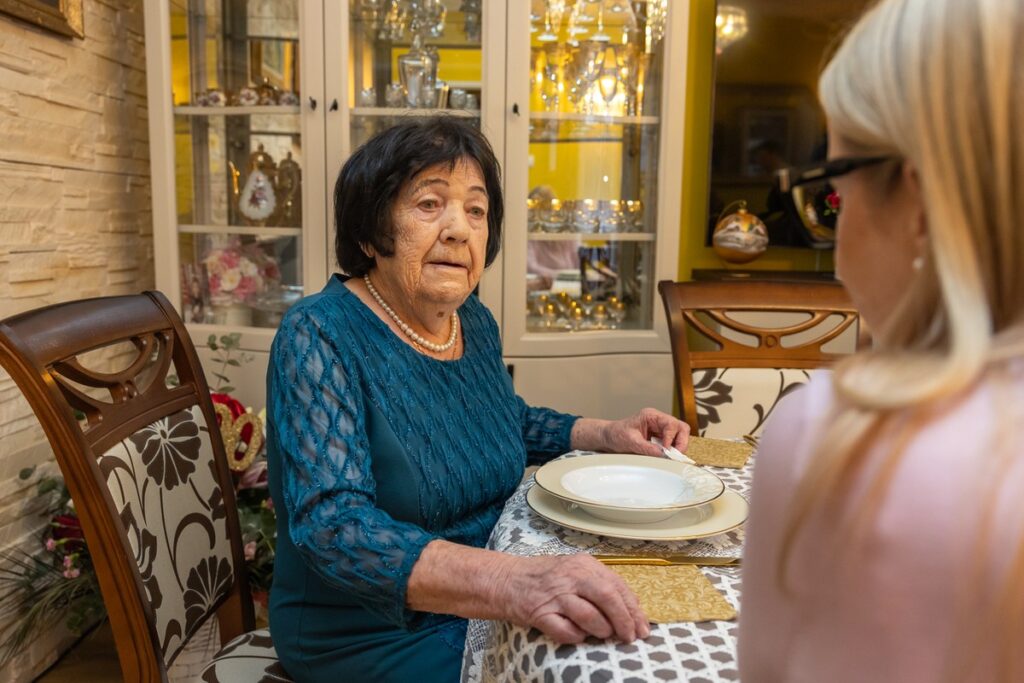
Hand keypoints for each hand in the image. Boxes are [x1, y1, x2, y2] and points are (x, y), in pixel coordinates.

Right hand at [494, 554, 649, 643]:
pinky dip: (577, 637)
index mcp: (583, 565)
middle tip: (629, 637)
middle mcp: (570, 576)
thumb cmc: (544, 577)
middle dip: (624, 621)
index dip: (633, 609)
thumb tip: (631, 608)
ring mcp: (555, 594)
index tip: (642, 627)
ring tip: (603, 634)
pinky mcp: (540, 613)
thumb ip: (599, 584)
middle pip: (608, 598)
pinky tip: (578, 634)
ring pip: (590, 616)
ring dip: (602, 630)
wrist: (506, 579)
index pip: (617, 586)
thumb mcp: (574, 570)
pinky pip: (566, 631)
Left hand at [600, 408, 689, 456]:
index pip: (671, 424)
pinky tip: (666, 457)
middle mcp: (658, 421)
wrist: (608, 438)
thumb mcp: (630, 441)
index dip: (672, 438)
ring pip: (680, 436)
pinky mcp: (659, 438)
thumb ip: (647, 448)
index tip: (667, 450)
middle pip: (681, 428)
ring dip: (678, 448)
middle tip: (676, 456)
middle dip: (681, 442)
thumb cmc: (616, 435)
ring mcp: (660, 429)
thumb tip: (663, 454)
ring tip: (670, 457)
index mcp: (651, 416)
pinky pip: (672, 444)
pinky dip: (672, 451)